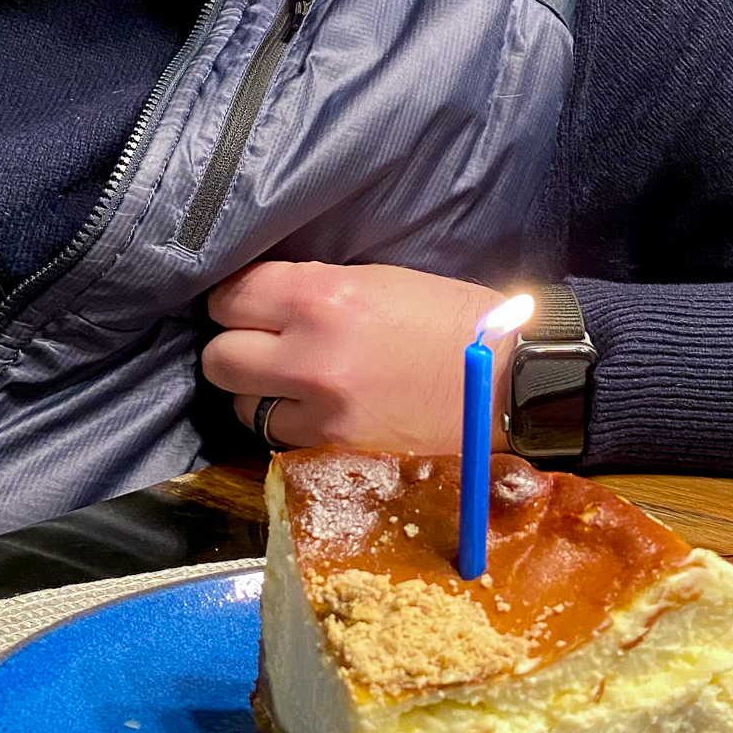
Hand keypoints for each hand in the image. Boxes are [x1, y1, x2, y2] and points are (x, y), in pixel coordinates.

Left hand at [204, 261, 511, 453]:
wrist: (511, 382)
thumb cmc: (454, 320)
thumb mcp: (380, 280)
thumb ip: (315, 289)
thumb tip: (266, 299)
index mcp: (325, 298)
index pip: (233, 297)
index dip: (236, 300)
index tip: (248, 305)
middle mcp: (311, 356)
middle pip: (221, 357)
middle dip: (236, 348)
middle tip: (264, 344)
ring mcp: (321, 412)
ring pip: (243, 405)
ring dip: (260, 393)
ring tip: (294, 382)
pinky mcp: (336, 452)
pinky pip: (279, 439)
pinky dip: (290, 425)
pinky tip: (317, 411)